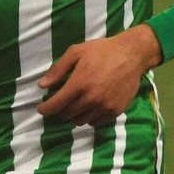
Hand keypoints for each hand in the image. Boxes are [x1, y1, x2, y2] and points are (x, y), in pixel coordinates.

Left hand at [37, 26, 163, 125]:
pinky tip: (89, 108)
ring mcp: (105, 106)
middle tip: (61, 103)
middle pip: (67, 114)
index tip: (41, 110)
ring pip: (80, 121)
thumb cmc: (101, 51)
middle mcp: (91, 98)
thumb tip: (42, 85)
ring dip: (74, 115)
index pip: (57, 104)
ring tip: (75, 105)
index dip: (46, 109)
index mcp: (79, 83)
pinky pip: (96, 122)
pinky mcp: (116, 111)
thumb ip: (57, 70)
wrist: (132, 55)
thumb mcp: (76, 52)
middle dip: (60, 110)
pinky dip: (89, 118)